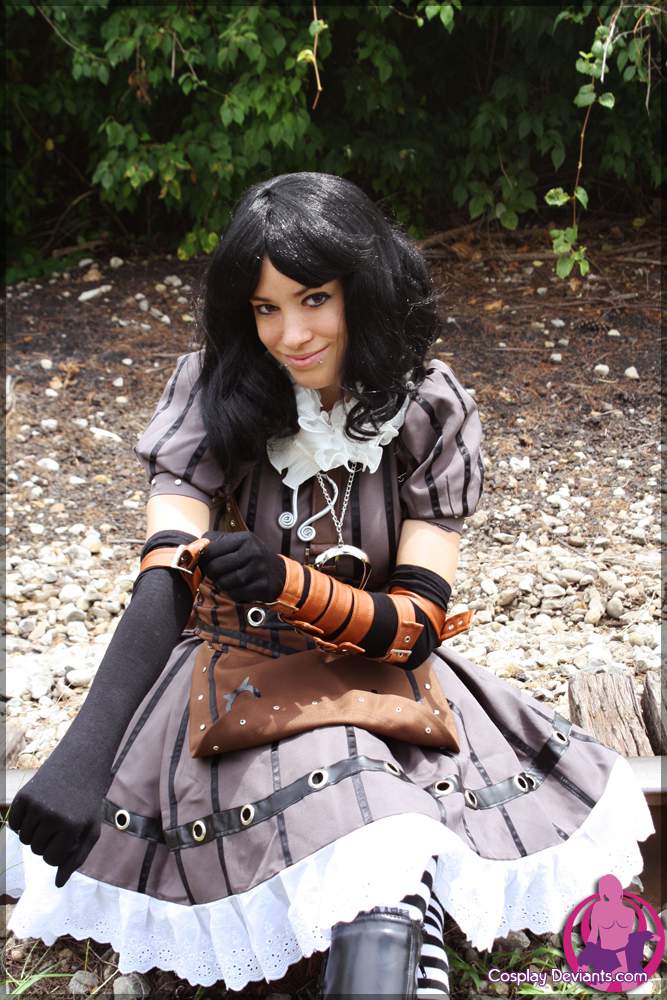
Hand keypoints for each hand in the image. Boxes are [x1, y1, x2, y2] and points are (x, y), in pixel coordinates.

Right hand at [8, 752, 110, 887]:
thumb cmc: (87, 800)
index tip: (68, 835)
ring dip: (35, 831)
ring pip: (24, 839)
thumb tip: (57, 884)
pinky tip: (38, 807)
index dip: (59, 850)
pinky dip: (22, 821)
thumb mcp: (91, 829)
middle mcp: (52, 817)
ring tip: (51, 812)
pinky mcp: (23, 796)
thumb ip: (76, 859)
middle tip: (60, 819)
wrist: (81, 762)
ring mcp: (36, 806)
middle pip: (36, 850)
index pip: (52, 860)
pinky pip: (13, 824)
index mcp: (72, 828)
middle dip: (47, 840)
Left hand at [198, 530, 285, 603]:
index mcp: (244, 539)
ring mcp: (259, 570)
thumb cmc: (252, 557)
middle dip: (212, 573)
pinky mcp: (262, 586)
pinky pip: (236, 594)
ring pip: (225, 582)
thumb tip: (193, 548)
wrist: (279, 572)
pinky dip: (233, 593)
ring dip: (222, 584)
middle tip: (217, 574)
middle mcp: (253, 552)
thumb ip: (215, 541)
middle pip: (216, 567)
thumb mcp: (237, 542)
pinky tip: (239, 588)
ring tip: (228, 580)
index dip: (204, 559)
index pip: (211, 550)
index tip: (207, 562)